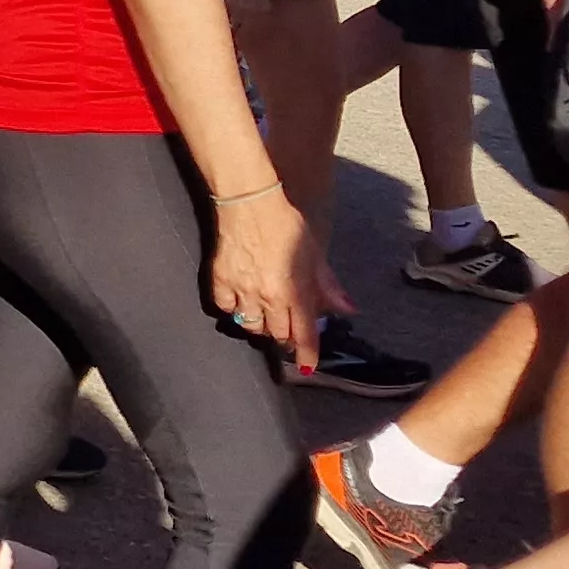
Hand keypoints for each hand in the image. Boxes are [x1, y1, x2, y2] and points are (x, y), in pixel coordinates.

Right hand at [204, 188, 319, 375]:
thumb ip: (327, 286)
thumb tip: (348, 309)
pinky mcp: (220, 280)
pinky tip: (241, 302)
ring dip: (261, 325)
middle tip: (288, 328)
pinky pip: (226, 308)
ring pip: (250, 325)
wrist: (250, 202)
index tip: (307, 365)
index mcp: (294, 291)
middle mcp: (268, 297)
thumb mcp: (313, 254)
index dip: (306, 353)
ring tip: (266, 315)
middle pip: (276, 333)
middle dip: (285, 335)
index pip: (303, 333)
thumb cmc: (287, 224)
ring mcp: (242, 290)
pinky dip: (235, 309)